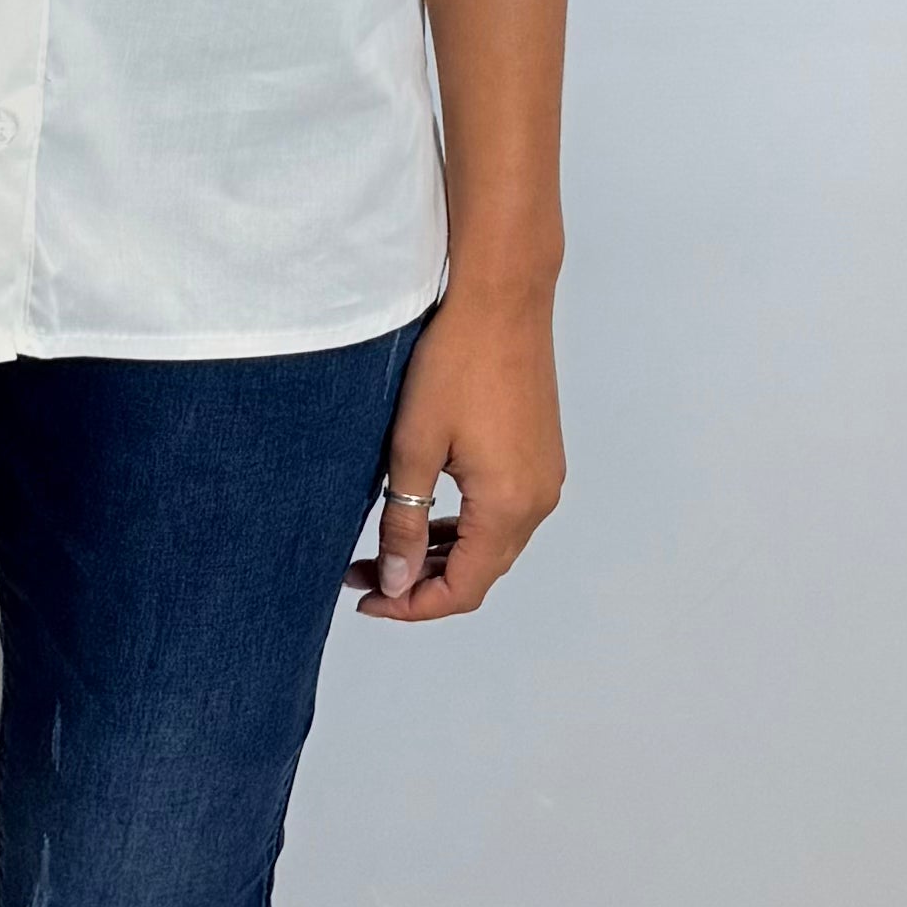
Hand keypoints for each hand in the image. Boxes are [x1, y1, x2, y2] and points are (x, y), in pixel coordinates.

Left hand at [350, 280, 562, 622]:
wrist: (502, 300)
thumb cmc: (456, 363)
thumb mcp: (412, 449)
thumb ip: (403, 523)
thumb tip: (397, 582)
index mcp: (507, 506)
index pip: (462, 589)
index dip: (413, 605)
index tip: (367, 599)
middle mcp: (537, 500)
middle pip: (479, 573)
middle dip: (420, 582)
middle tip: (363, 574)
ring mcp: (544, 478)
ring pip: (491, 545)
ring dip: (441, 555)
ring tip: (385, 549)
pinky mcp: (540, 457)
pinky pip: (503, 514)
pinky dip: (463, 527)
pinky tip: (423, 514)